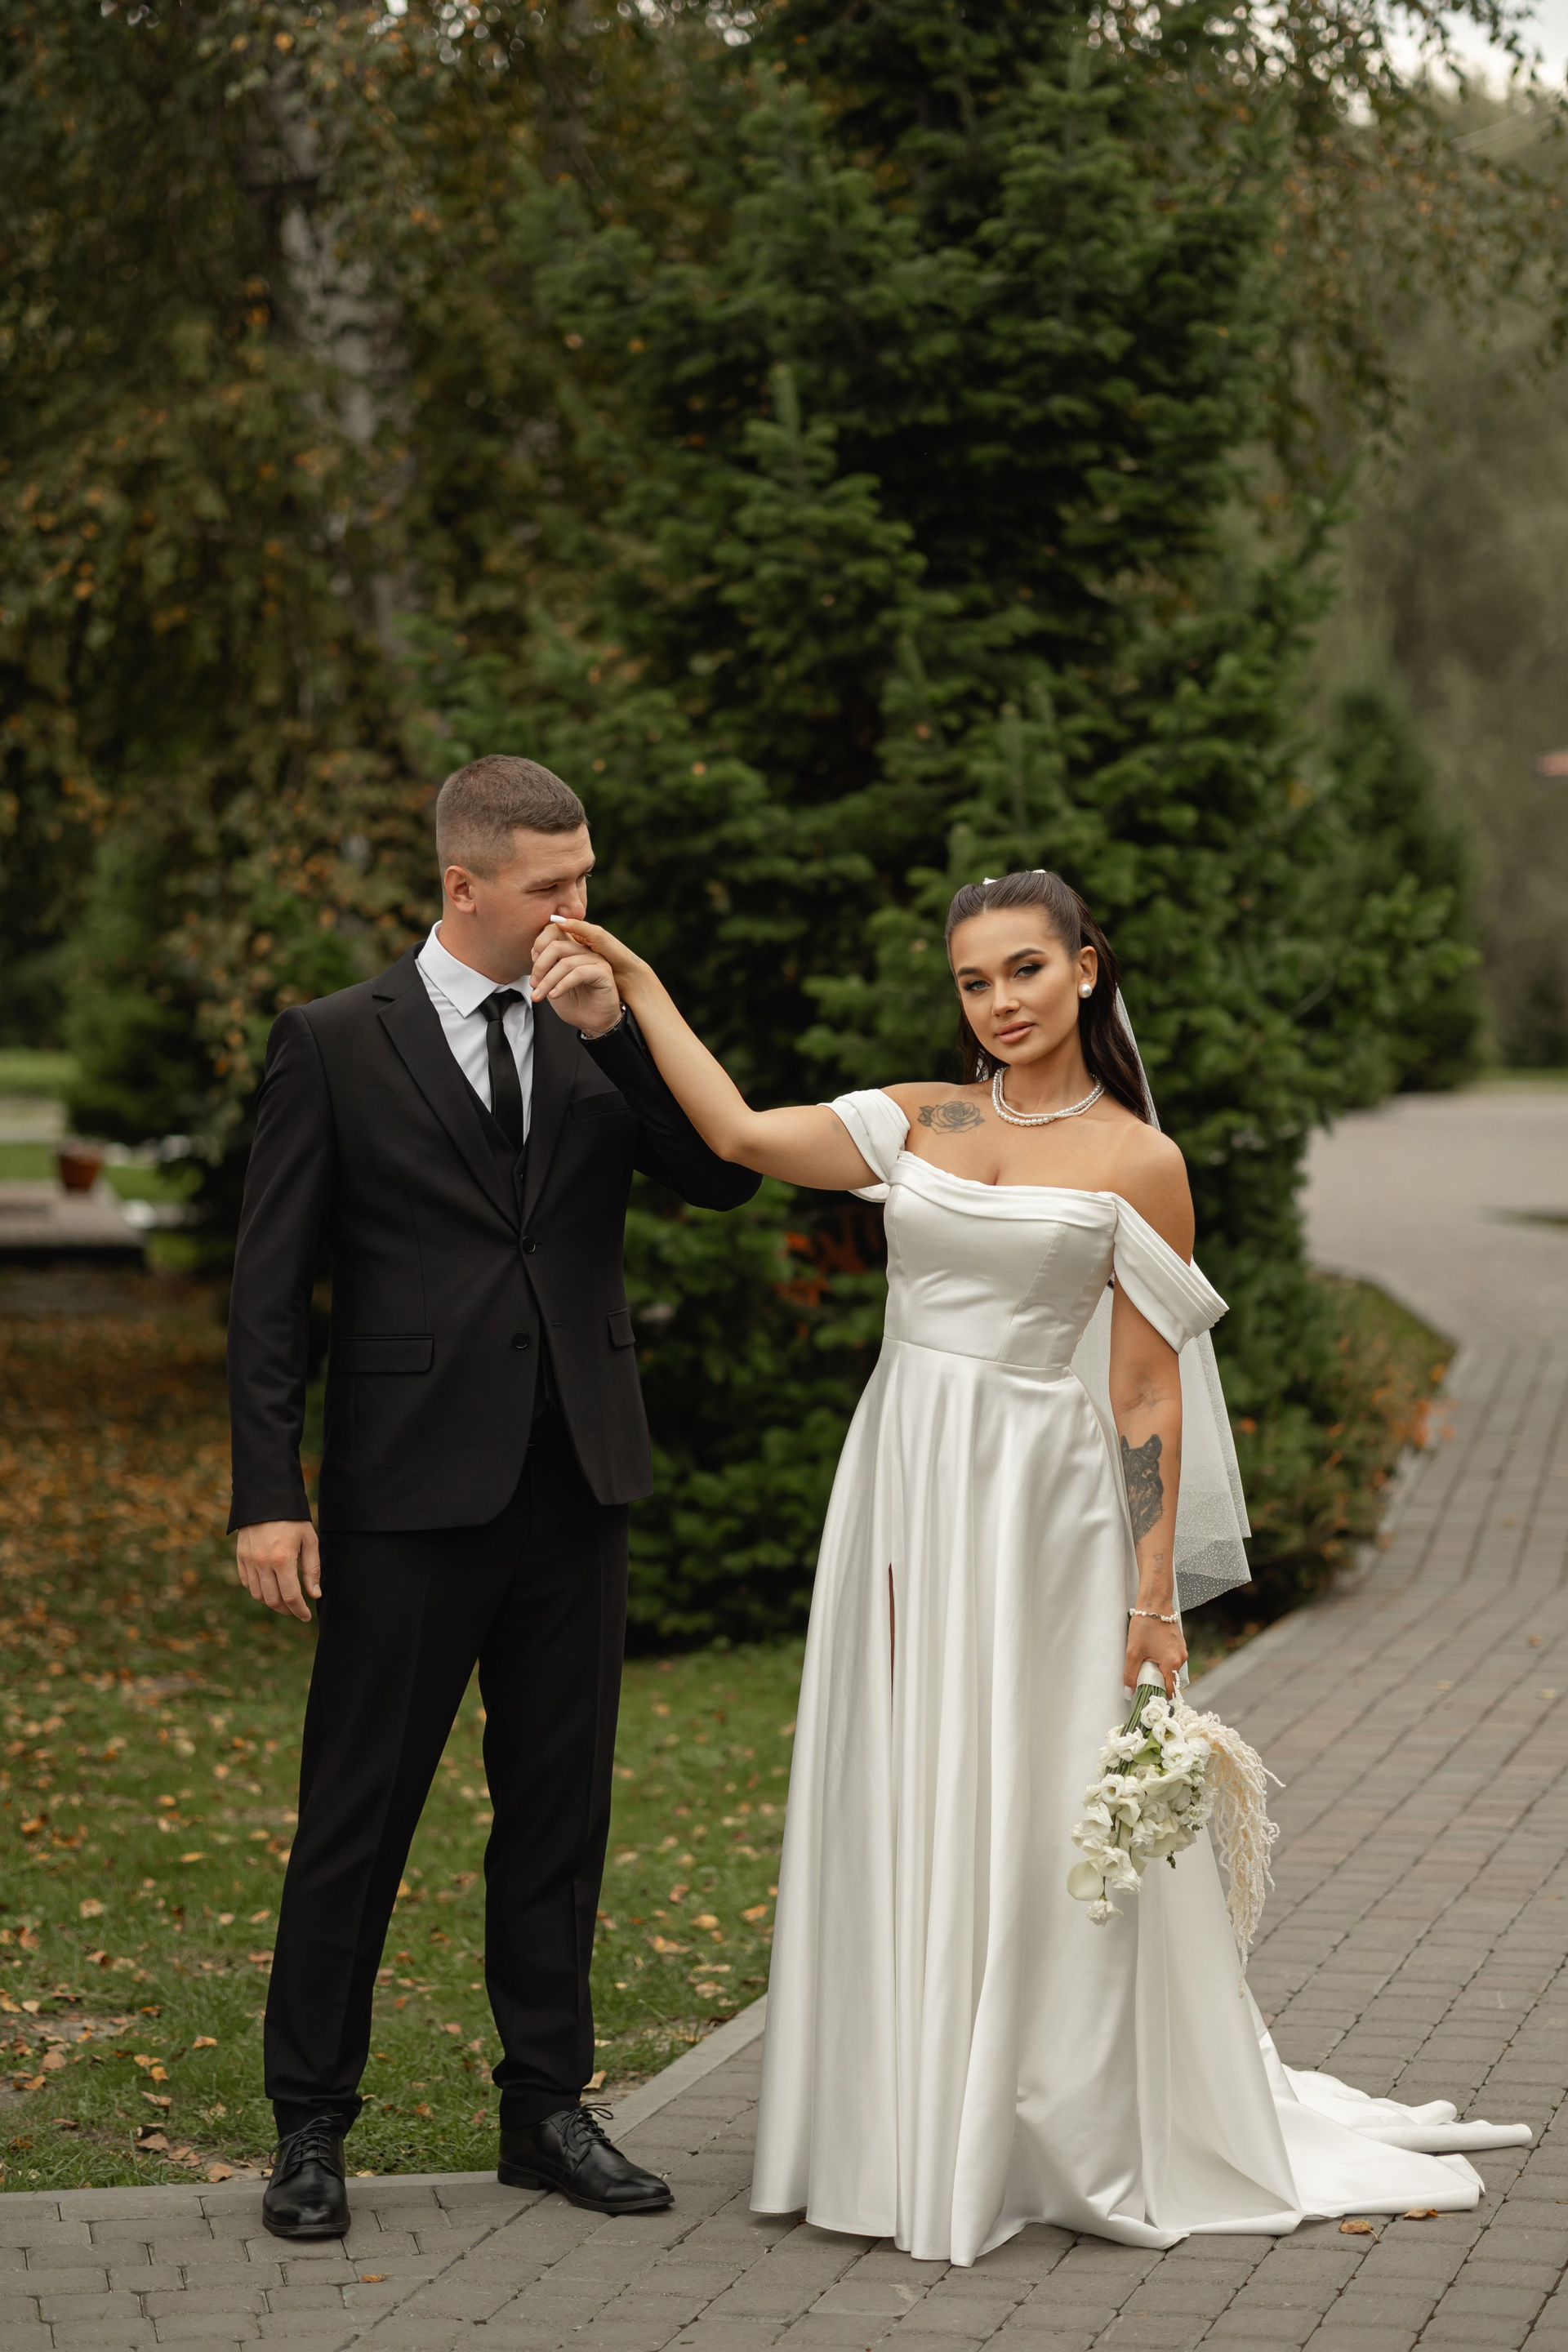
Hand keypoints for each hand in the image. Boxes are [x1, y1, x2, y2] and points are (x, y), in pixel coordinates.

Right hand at [236, 1520, 320, 1622]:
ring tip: (284, 1601)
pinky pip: (247, 1583)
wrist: (266, 1498)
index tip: (306, 1617)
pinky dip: (258, 1591)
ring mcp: (249, 1561)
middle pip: (272, 1600)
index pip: (291, 1597)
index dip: (299, 1610)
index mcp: (282, 1560)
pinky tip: (269, 1588)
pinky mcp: (240, 1557)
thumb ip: (312, 1570)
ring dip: (271, 1602)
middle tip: (296, 1610)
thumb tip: (314, 1595)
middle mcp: (262, 1564)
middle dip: (286, 1610)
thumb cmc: (292, 1519)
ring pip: (258, 1595)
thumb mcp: (309, 1541)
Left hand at [529, 917, 641, 1036]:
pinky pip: (578, 973)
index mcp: (572, 950)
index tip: (533, 972)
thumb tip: (534, 951)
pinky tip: (554, 995)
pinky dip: (562, 985)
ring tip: (540, 995)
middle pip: (557, 946)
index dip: (539, 947)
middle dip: (540, 966)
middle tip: (533, 985)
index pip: (554, 933)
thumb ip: (545, 967)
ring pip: (566, 962)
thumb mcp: (552, 984)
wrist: (593, 1023)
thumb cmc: (575, 1004)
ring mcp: (596, 960)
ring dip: (548, 981)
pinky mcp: (603, 972)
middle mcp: (585, 951)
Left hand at [1123, 1614, 1186, 1697]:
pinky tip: (1150, 1651)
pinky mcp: (1179, 1643)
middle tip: (1142, 1676)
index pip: (1169, 1690)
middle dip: (1156, 1681)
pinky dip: (1162, 1660)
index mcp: (1172, 1663)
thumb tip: (1128, 1693)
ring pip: (1170, 1668)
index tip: (1148, 1697)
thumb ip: (1130, 1674)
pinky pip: (1172, 1658)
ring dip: (1159, 1669)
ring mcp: (1182, 1650)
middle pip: (1170, 1680)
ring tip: (1145, 1660)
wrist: (1155, 1603)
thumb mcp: (1133, 1652)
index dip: (1159, 1695)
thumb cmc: (1145, 1626)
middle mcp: (1181, 1658)